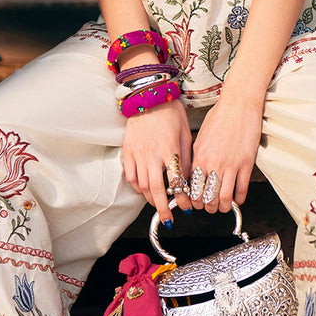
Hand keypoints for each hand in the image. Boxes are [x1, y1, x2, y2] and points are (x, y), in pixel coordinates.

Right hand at [122, 99, 193, 226]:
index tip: (187, 207)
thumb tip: (188, 179)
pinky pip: (130, 175)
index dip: (182, 198)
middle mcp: (152, 154)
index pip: (176, 182)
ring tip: (159, 205)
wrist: (149, 96)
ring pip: (141, 185)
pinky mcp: (127, 151)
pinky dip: (136, 187)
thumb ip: (186, 158)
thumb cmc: (171, 112)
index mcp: (169, 150)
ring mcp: (137, 153)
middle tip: (168, 219)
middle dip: (163, 208)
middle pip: (155, 190)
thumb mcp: (185, 134)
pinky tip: (143, 190)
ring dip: (150, 199)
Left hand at [190, 88, 264, 213]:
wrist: (239, 104)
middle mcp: (213, 163)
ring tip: (223, 206)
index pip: (192, 188)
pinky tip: (238, 199)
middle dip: (207, 207)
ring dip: (223, 207)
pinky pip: (241, 189)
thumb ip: (197, 157)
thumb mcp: (200, 137)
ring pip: (224, 198)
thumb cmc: (220, 116)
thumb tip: (196, 172)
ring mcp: (230, 165)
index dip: (193, 200)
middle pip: (207, 197)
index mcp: (199, 157)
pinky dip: (239, 199)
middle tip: (210, 207)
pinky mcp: (246, 163)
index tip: (196, 203)